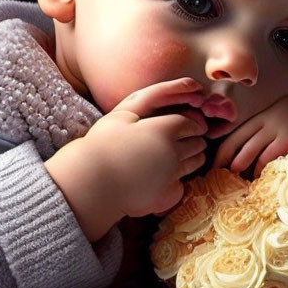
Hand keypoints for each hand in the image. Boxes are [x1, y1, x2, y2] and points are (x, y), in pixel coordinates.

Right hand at [45, 77, 207, 240]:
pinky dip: (179, 179)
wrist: (90, 181)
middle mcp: (172, 152)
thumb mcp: (123, 113)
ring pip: (196, 163)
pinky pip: (183, 184)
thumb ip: (151, 100)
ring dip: (193, 157)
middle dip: (195, 140)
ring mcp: (171, 175)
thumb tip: (180, 93)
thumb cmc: (102, 143)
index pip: (193, 125)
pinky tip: (163, 177)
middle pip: (198, 143)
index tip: (190, 126)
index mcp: (163, 130)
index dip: (194, 124)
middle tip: (184, 140)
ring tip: (176, 157)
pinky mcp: (167, 195)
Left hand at [212, 90, 287, 177]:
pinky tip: (260, 180)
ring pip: (251, 153)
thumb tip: (233, 158)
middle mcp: (266, 119)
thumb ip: (259, 132)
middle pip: (238, 144)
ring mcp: (278, 128)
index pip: (233, 135)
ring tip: (239, 183)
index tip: (213, 170)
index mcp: (260, 114)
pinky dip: (261, 171)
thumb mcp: (276, 120)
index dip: (220, 155)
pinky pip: (269, 159)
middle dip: (227, 165)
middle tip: (222, 182)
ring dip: (243, 170)